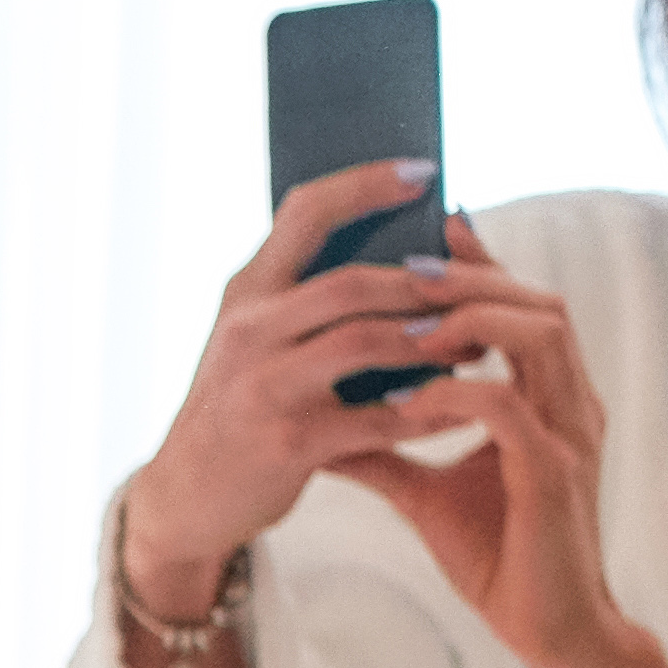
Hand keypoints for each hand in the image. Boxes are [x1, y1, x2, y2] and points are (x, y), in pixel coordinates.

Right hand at [120, 162, 488, 617]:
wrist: (187, 496)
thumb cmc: (240, 407)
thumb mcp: (252, 340)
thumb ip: (306, 298)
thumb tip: (403, 251)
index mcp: (245, 293)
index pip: (305, 213)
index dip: (367, 185)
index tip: (425, 171)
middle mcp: (249, 330)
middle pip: (351, 281)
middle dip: (425, 280)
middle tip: (480, 282)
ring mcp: (266, 386)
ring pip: (367, 342)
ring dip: (435, 339)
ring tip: (479, 342)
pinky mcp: (289, 442)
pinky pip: (379, 418)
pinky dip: (430, 409)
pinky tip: (465, 406)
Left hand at [329, 279, 667, 667]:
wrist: (546, 633)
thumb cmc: (497, 557)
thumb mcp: (425, 491)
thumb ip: (384, 444)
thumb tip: (321, 418)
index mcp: (548, 399)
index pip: (521, 308)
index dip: (478, 266)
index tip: (420, 235)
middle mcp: (570, 406)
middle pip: (539, 303)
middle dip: (475, 276)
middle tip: (405, 266)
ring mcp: (569, 437)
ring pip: (540, 336)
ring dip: (471, 320)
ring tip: (408, 325)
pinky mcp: (554, 478)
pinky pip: (509, 409)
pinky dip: (458, 392)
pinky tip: (411, 399)